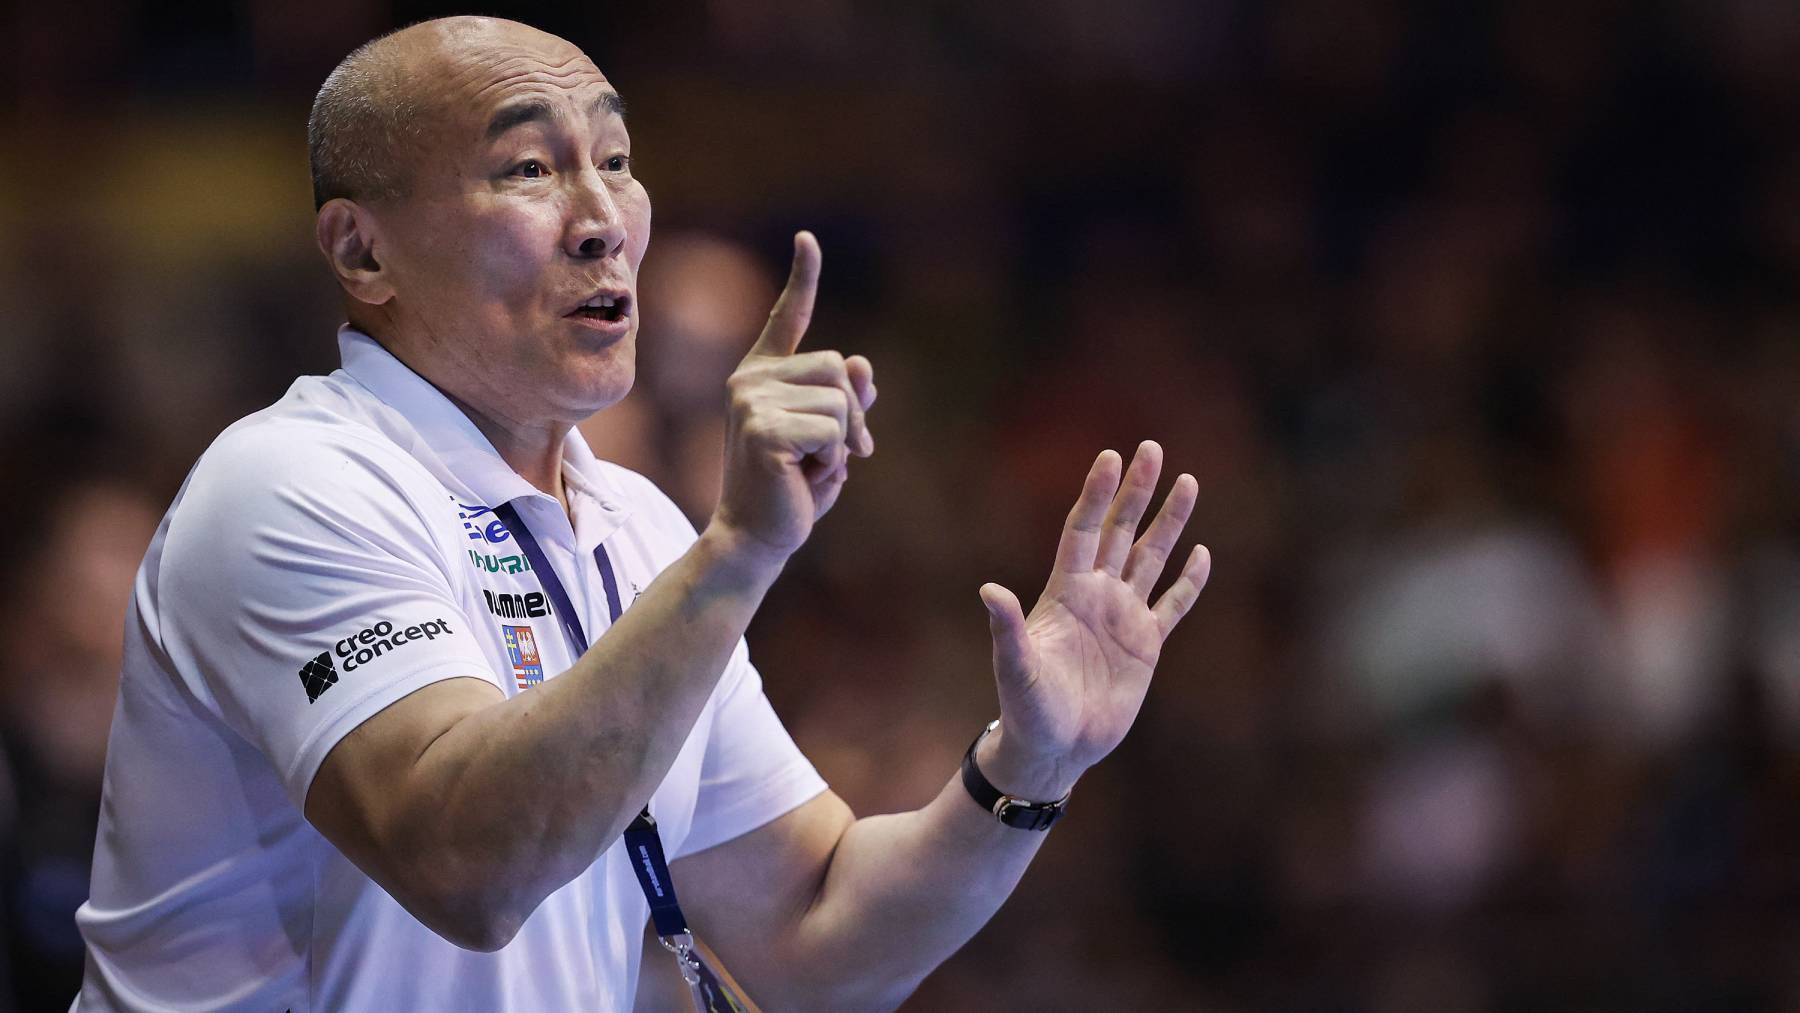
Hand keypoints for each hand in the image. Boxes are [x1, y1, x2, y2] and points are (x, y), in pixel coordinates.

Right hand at [711, 232, 875, 562]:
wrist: (754, 538)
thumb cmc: (790, 490)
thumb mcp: (829, 439)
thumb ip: (846, 402)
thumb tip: (862, 367)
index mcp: (762, 376)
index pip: (788, 318)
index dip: (804, 277)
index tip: (809, 240)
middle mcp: (750, 379)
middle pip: (839, 367)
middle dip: (852, 415)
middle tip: (833, 455)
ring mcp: (751, 401)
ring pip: (841, 400)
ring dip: (843, 442)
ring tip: (811, 467)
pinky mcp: (763, 428)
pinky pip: (835, 430)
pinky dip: (835, 458)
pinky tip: (804, 475)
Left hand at [977, 442, 1209, 798]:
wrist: (1054, 748)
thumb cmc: (1026, 708)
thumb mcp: (1015, 667)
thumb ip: (1007, 628)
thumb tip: (989, 590)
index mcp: (1066, 592)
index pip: (1084, 530)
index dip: (1097, 494)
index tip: (1110, 456)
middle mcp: (1097, 595)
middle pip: (1120, 530)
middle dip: (1137, 491)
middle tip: (1152, 448)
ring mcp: (1122, 617)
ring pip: (1150, 558)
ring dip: (1168, 522)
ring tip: (1187, 482)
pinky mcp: (1145, 645)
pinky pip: (1172, 605)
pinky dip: (1188, 581)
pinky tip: (1202, 553)